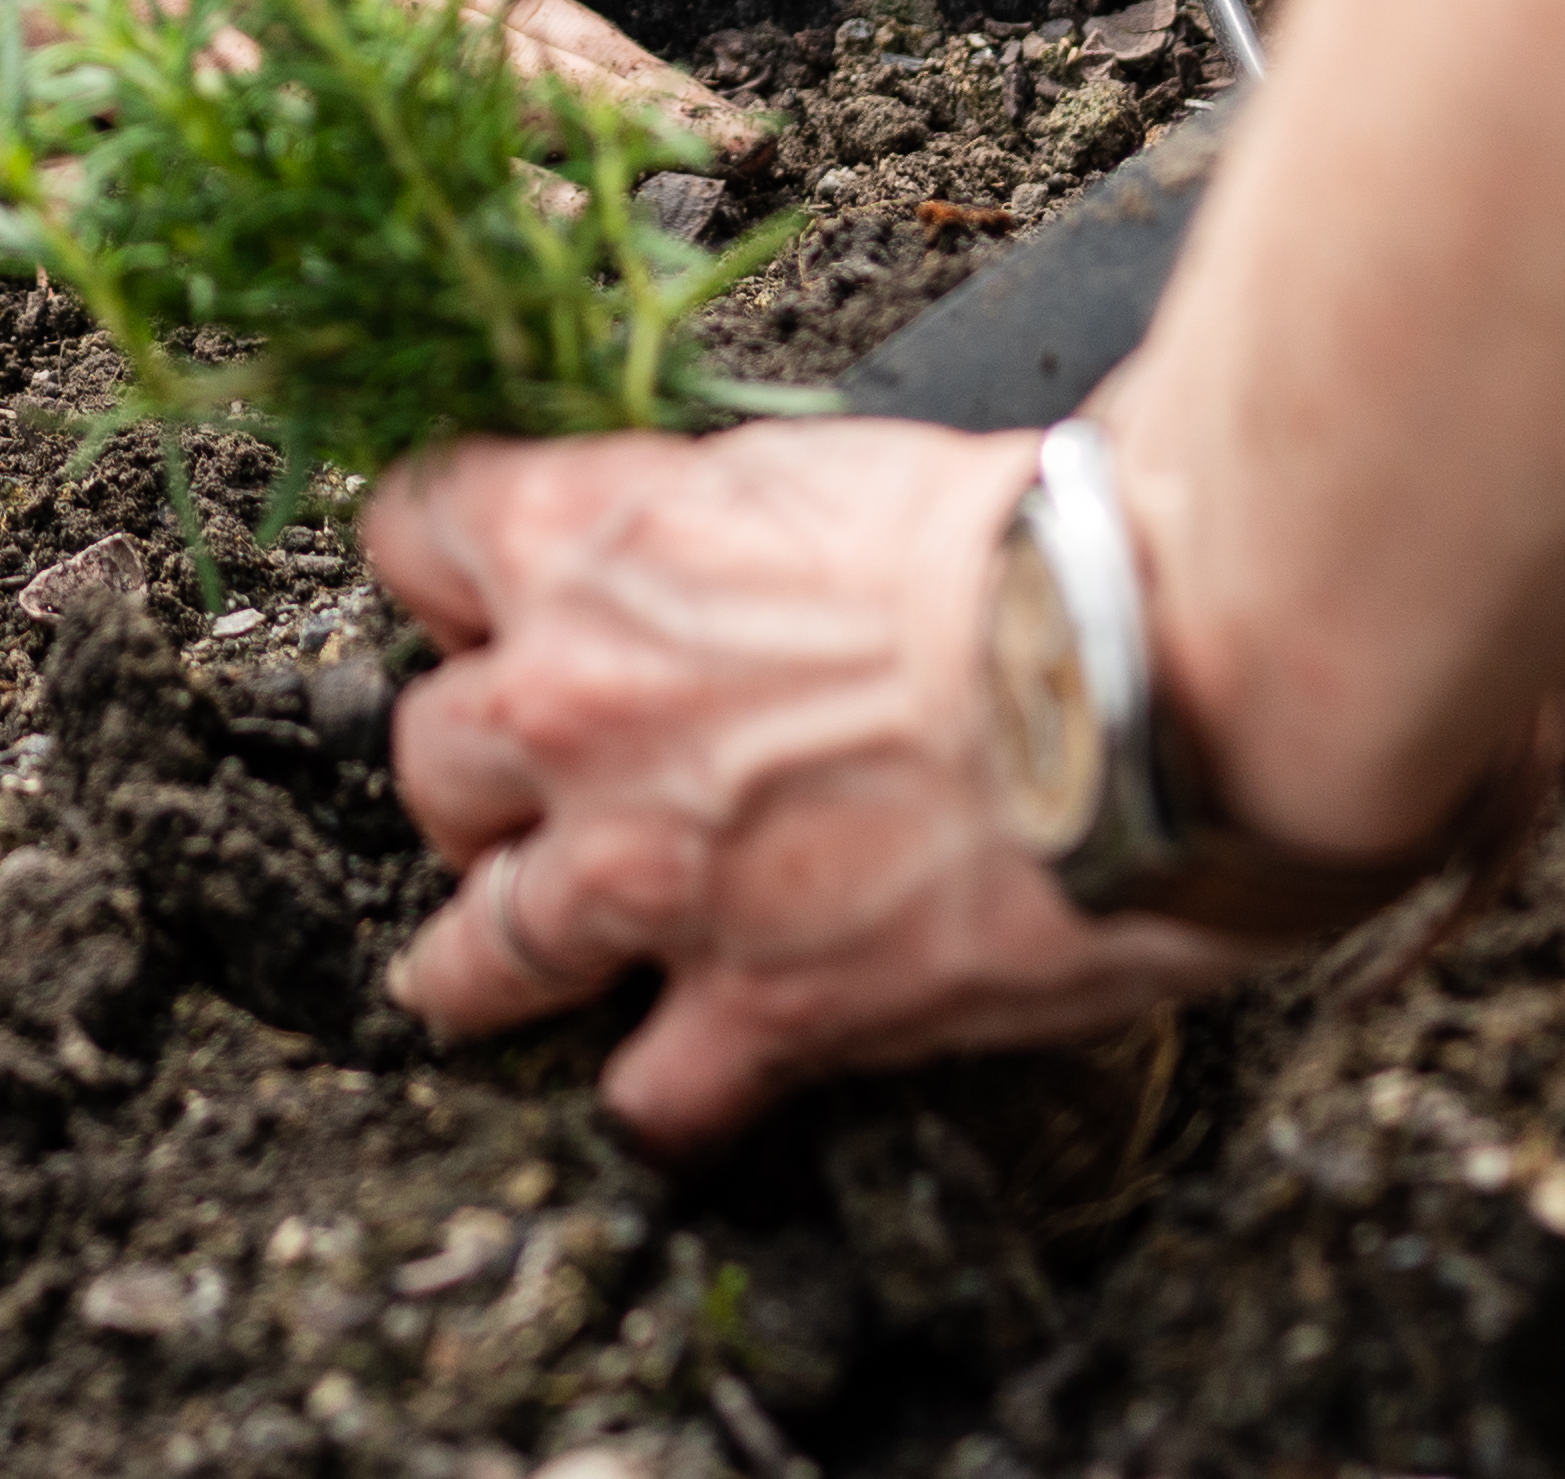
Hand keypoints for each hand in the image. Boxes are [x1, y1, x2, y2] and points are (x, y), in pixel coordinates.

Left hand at [358, 418, 1237, 1138]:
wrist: (1148, 673)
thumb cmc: (1034, 552)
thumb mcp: (826, 473)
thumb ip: (716, 529)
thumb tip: (713, 561)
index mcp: (597, 543)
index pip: (417, 534)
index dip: (453, 580)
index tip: (486, 611)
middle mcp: (584, 709)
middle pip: (430, 757)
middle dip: (475, 781)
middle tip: (532, 798)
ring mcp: (652, 873)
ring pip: (479, 948)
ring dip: (494, 960)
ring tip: (495, 975)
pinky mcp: (757, 1007)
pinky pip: (646, 1091)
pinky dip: (668, 1092)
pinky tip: (692, 1077)